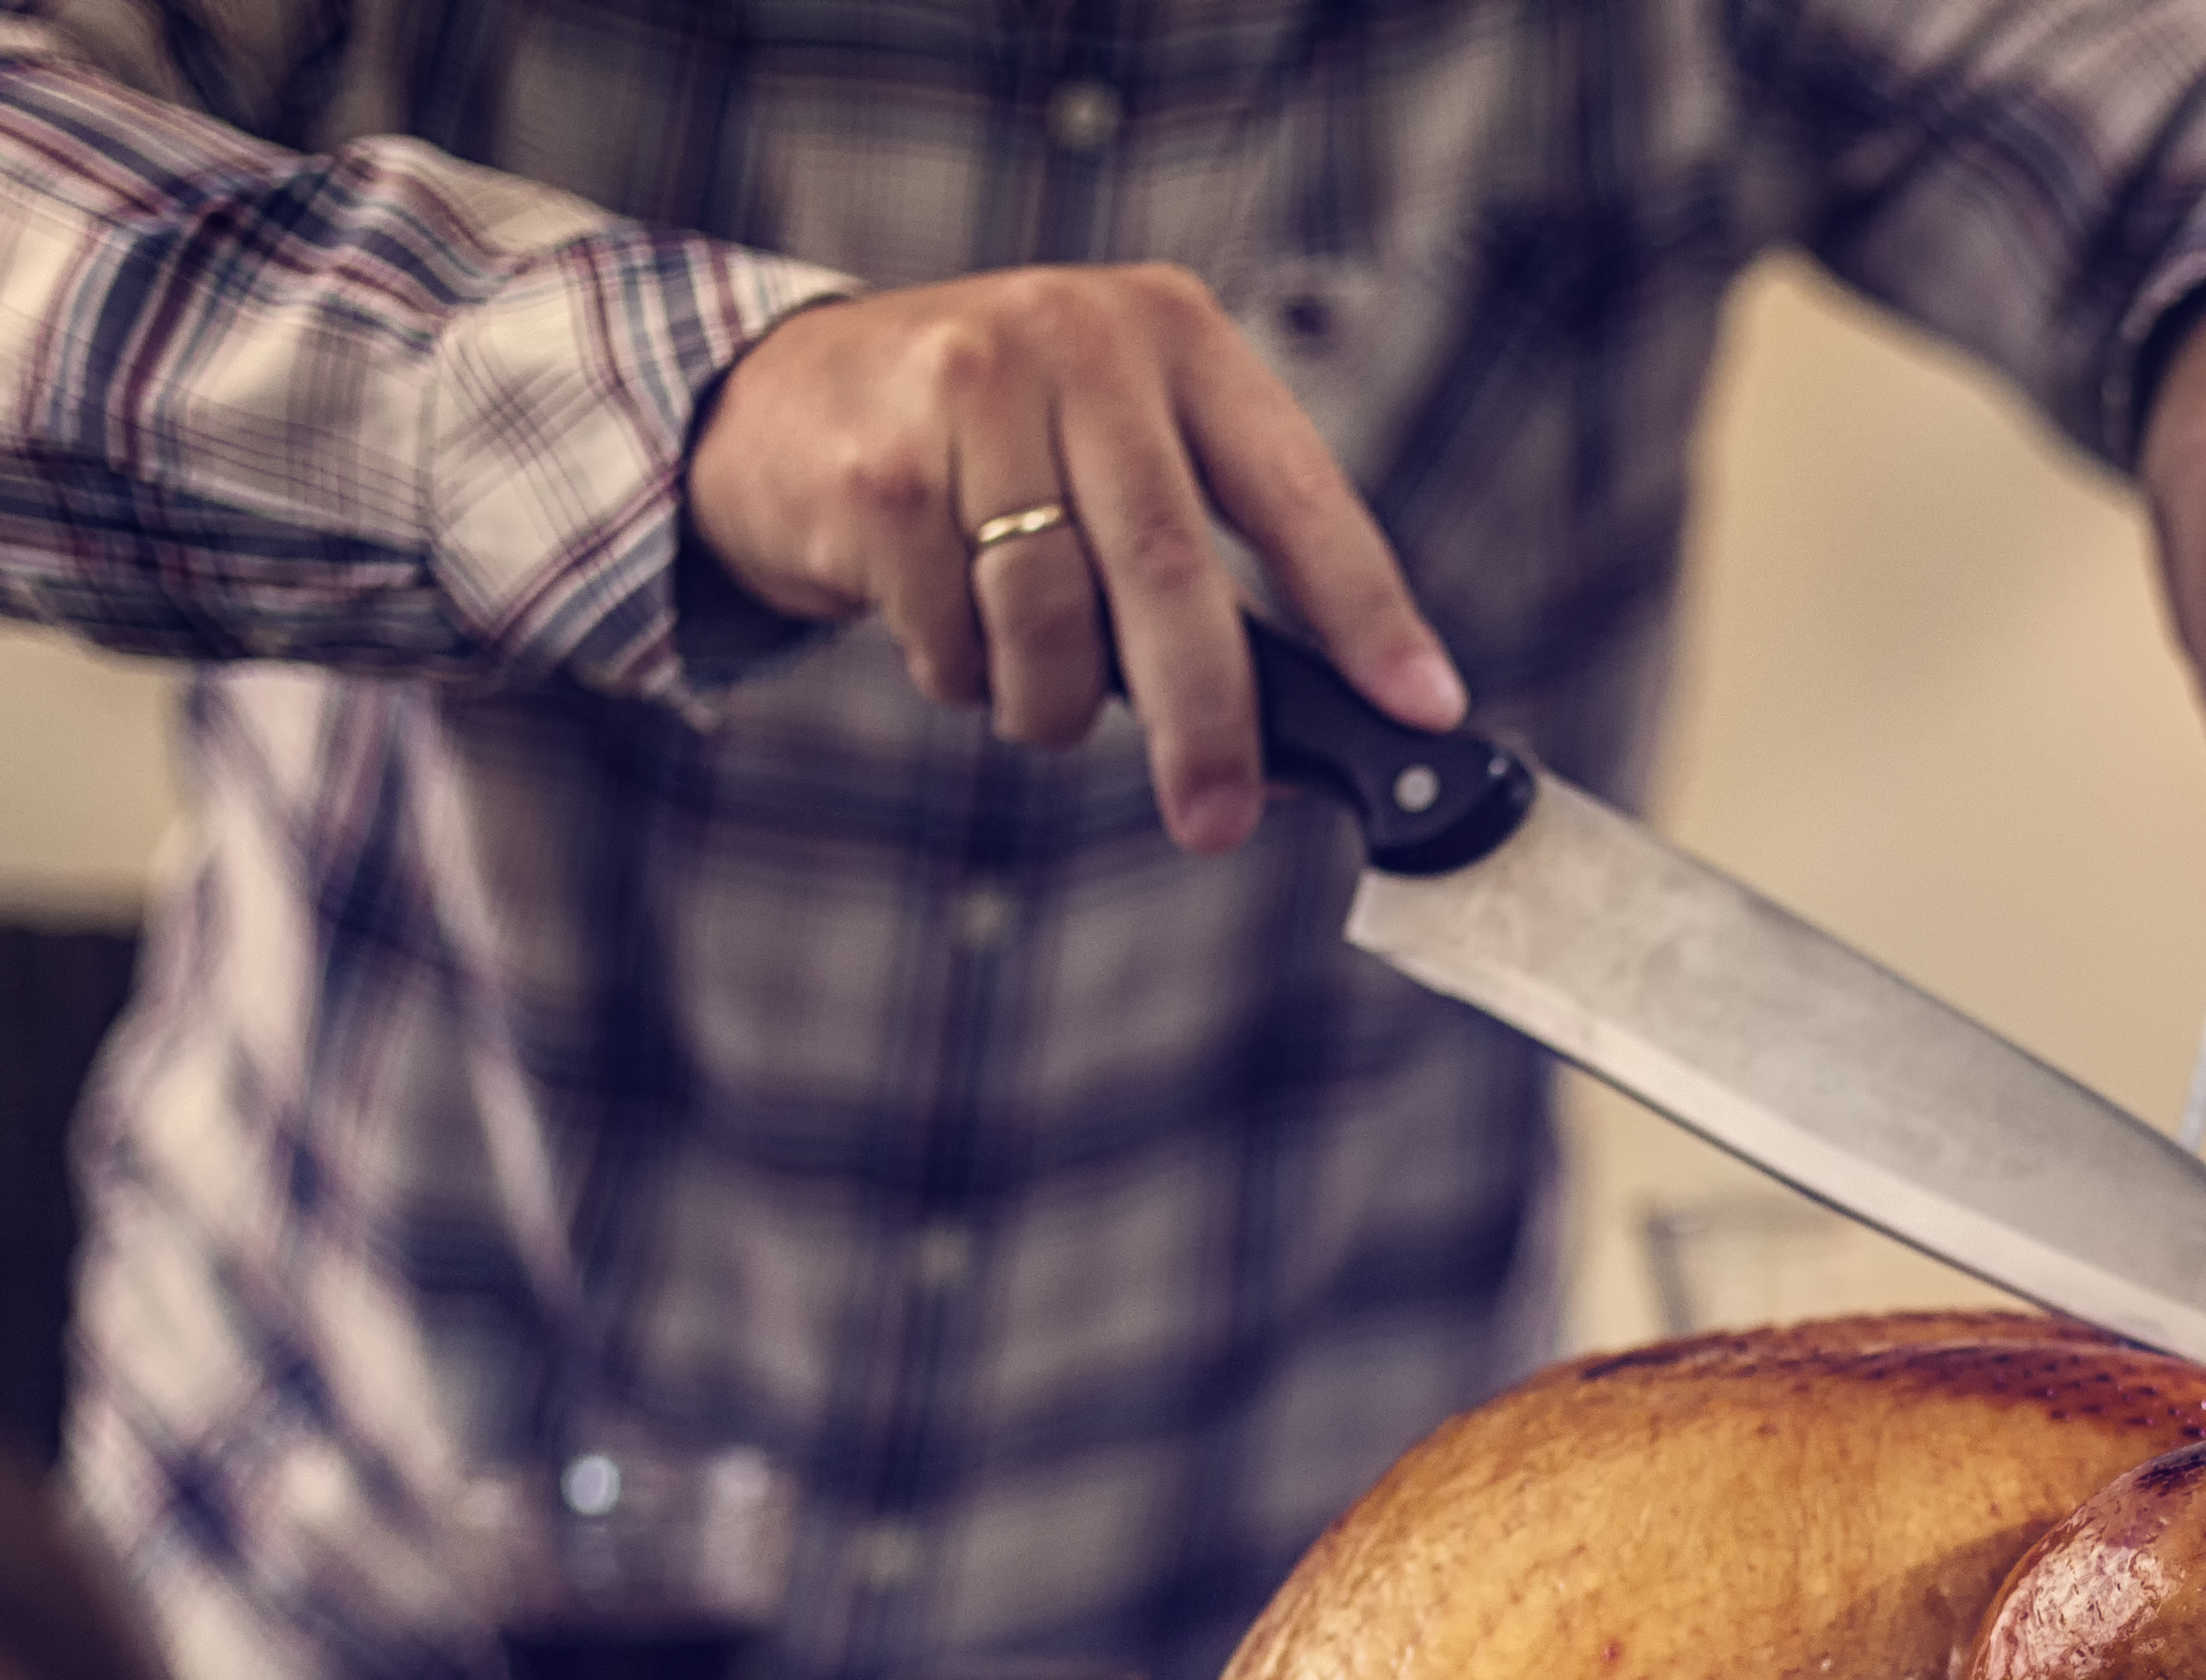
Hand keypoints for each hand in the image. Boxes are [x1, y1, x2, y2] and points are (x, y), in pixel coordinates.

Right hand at [683, 267, 1465, 848]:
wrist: (786, 397)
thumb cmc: (995, 448)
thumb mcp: (1119, 451)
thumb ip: (1208, 563)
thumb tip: (1296, 743)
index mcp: (1177, 337)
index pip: (1295, 489)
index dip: (1364, 609)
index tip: (1419, 707)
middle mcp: (1081, 341)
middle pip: (1168, 565)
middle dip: (1205, 716)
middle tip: (1218, 817)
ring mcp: (969, 393)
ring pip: (1051, 618)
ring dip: (1049, 702)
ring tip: (1030, 685)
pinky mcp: (881, 471)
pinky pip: (953, 639)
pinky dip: (961, 675)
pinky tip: (942, 622)